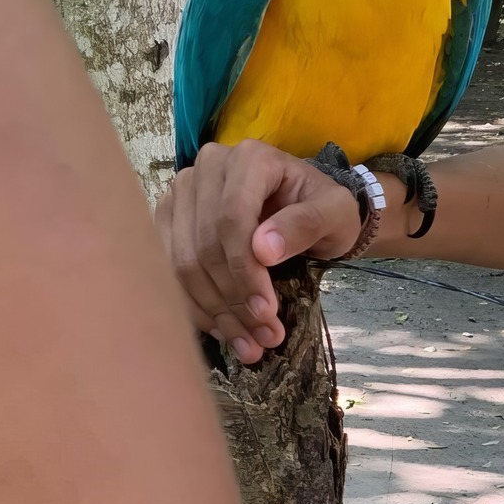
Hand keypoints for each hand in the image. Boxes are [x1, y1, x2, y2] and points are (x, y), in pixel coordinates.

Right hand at [155, 140, 361, 363]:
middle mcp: (209, 167)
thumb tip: (263, 250)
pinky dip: (195, 307)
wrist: (307, 208)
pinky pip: (169, 270)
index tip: (266, 312)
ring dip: (214, 312)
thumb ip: (305, 224)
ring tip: (248, 344)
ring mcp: (184, 192)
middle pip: (204, 245)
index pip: (231, 219)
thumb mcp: (334, 213)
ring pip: (183, 262)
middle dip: (232, 300)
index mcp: (250, 158)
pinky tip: (223, 330)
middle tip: (262, 337)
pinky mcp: (170, 218)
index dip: (244, 271)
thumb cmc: (323, 207)